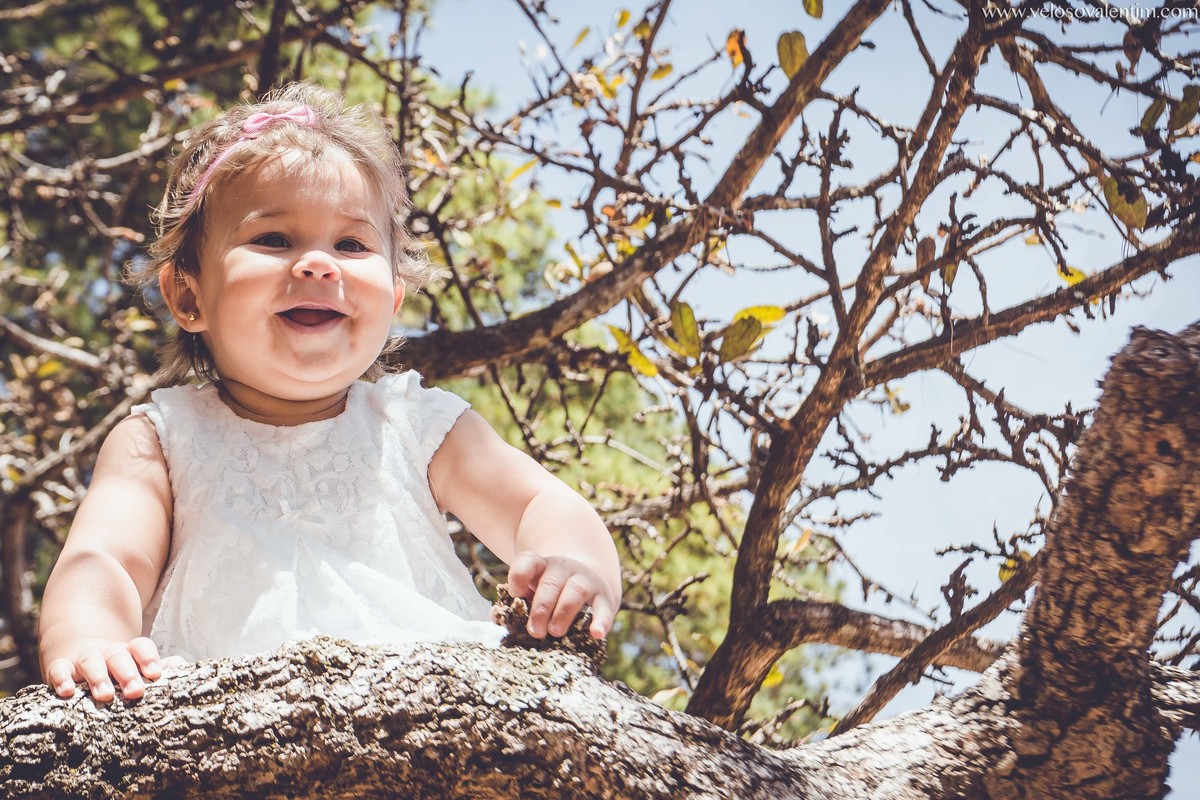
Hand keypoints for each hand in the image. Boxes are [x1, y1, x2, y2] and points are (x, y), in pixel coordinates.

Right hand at [44, 637, 184, 701]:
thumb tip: (180, 665)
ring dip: (98, 677)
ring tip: (106, 695)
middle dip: (127, 673)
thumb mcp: (136, 665)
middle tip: (136, 691)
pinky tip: (67, 691)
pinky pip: (60, 669)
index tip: (155, 674)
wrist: (79, 650)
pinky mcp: (62, 667)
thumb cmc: (116, 666)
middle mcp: (108, 653)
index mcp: (129, 652)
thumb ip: (156, 667)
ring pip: (91, 661)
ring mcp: (84, 658)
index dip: (148, 658)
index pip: (140, 647)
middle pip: (118, 656)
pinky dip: (62, 679)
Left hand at [507, 551, 619, 639]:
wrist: (588, 579)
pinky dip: (601, 621)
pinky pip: (603, 608)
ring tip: (555, 632)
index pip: (528, 562)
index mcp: (542, 566)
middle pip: (551, 583)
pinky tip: (596, 634)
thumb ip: (519, 602)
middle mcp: (564, 569)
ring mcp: (586, 581)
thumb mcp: (534, 589)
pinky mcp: (604, 597)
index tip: (515, 595)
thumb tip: (500, 620)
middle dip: (541, 608)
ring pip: (576, 590)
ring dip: (563, 612)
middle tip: (535, 632)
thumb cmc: (551, 592)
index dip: (519, 577)